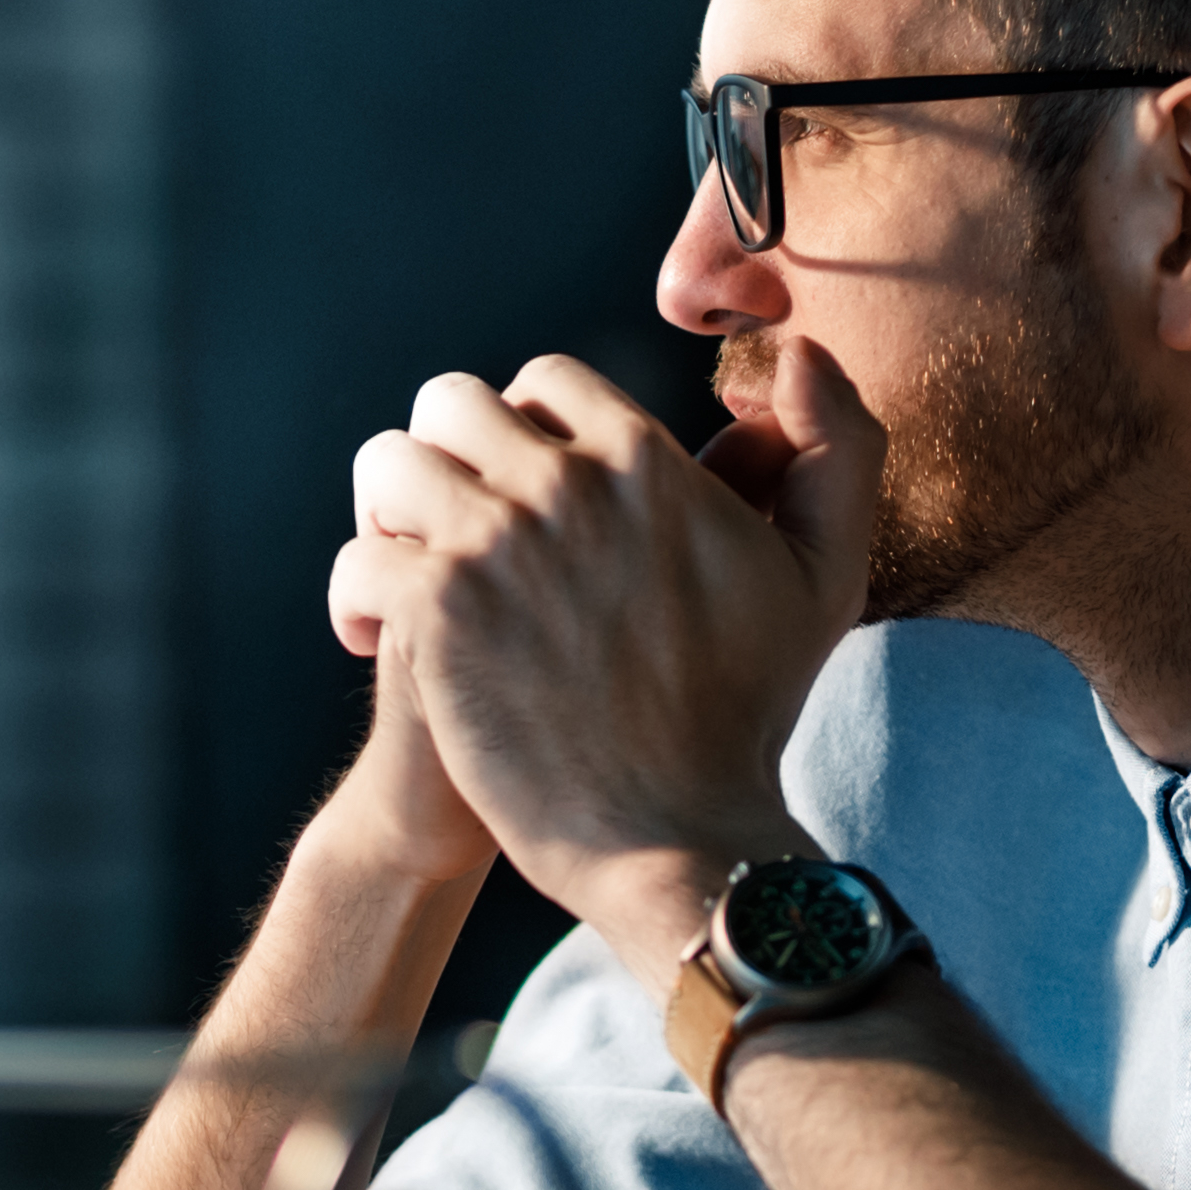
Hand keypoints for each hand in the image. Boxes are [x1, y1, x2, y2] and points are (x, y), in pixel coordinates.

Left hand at [347, 338, 881, 960]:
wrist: (679, 833)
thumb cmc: (748, 712)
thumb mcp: (822, 570)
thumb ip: (833, 449)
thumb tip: (799, 356)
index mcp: (643, 458)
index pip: (545, 381)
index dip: (526, 431)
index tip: (521, 493)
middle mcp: (562, 483)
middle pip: (449, 403)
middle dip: (445, 457)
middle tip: (449, 527)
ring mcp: (492, 543)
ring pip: (387, 465)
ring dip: (389, 516)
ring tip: (408, 573)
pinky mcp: (434, 613)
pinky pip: (357, 560)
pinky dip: (359, 602)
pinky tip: (381, 642)